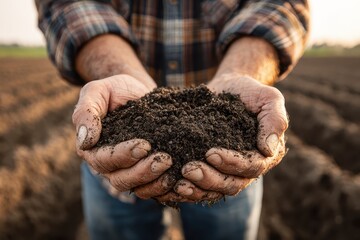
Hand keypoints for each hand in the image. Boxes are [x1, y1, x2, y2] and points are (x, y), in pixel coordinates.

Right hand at [72, 75, 173, 197]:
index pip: (104, 161)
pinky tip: (179, 179)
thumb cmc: (114, 90)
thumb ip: (86, 112)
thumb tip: (85, 141)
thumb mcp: (96, 92)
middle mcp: (108, 165)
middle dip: (143, 172)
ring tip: (173, 168)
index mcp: (92, 149)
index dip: (123, 155)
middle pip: (121, 180)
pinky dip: (165, 188)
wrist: (136, 91)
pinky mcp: (146, 171)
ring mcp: (128, 170)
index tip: (144, 145)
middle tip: (165, 159)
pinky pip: (153, 188)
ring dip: (156, 182)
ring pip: (138, 187)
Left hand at [171, 74, 286, 201]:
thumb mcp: (268, 99)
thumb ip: (275, 121)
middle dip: (210, 179)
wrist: (228, 88)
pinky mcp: (212, 170)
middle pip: (232, 184)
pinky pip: (203, 187)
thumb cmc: (250, 92)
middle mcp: (248, 168)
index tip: (210, 153)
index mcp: (265, 155)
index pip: (251, 167)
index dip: (232, 164)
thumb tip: (268, 150)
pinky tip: (174, 185)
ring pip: (216, 190)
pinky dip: (190, 189)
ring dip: (198, 188)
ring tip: (179, 182)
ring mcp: (229, 172)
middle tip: (189, 169)